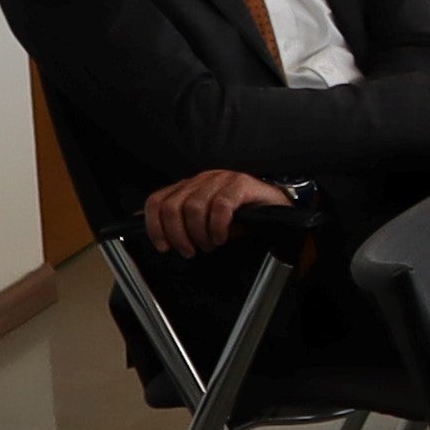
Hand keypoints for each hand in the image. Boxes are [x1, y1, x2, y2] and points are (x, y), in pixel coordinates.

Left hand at [141, 166, 295, 255]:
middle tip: (190, 250)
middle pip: (172, 207)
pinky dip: (218, 227)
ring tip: (209, 245)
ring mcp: (220, 179)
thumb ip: (184, 225)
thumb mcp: (207, 221)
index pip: (156, 201)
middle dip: (178, 235)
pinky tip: (222, 237)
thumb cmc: (241, 216)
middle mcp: (201, 180)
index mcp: (189, 187)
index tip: (163, 247)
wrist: (275, 207)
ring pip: (193, 208)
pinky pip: (220, 207)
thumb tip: (162, 238)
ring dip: (199, 234)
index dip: (154, 226)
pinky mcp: (240, 184)